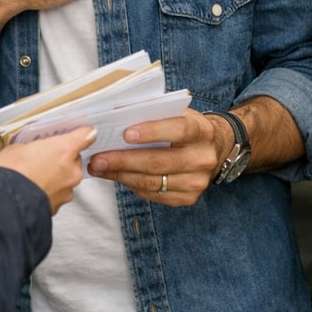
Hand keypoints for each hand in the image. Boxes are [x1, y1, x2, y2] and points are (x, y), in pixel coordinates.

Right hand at [0, 126, 94, 213]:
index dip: (80, 133)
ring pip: (65, 178)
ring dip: (53, 176)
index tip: (76, 132)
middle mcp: (70, 170)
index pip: (85, 135)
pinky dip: (47, 191)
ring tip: (30, 176)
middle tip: (39, 156)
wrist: (3, 209)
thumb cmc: (8, 176)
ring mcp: (67, 191)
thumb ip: (12, 148)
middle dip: (59, 157)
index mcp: (62, 150)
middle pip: (73, 158)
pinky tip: (30, 190)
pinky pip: (57, 194)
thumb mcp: (7, 151)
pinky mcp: (58, 207)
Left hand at [86, 108, 221, 205]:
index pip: (178, 130)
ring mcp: (197, 181)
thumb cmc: (186, 127)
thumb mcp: (177, 113)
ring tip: (98, 169)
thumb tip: (115, 115)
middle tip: (97, 159)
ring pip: (152, 182)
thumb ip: (153, 113)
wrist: (214, 148)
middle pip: (158, 162)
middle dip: (122, 161)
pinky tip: (116, 177)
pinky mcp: (188, 198)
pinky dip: (131, 186)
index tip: (125, 134)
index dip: (151, 132)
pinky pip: (153, 195)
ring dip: (120, 176)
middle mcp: (202, 158)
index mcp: (201, 131)